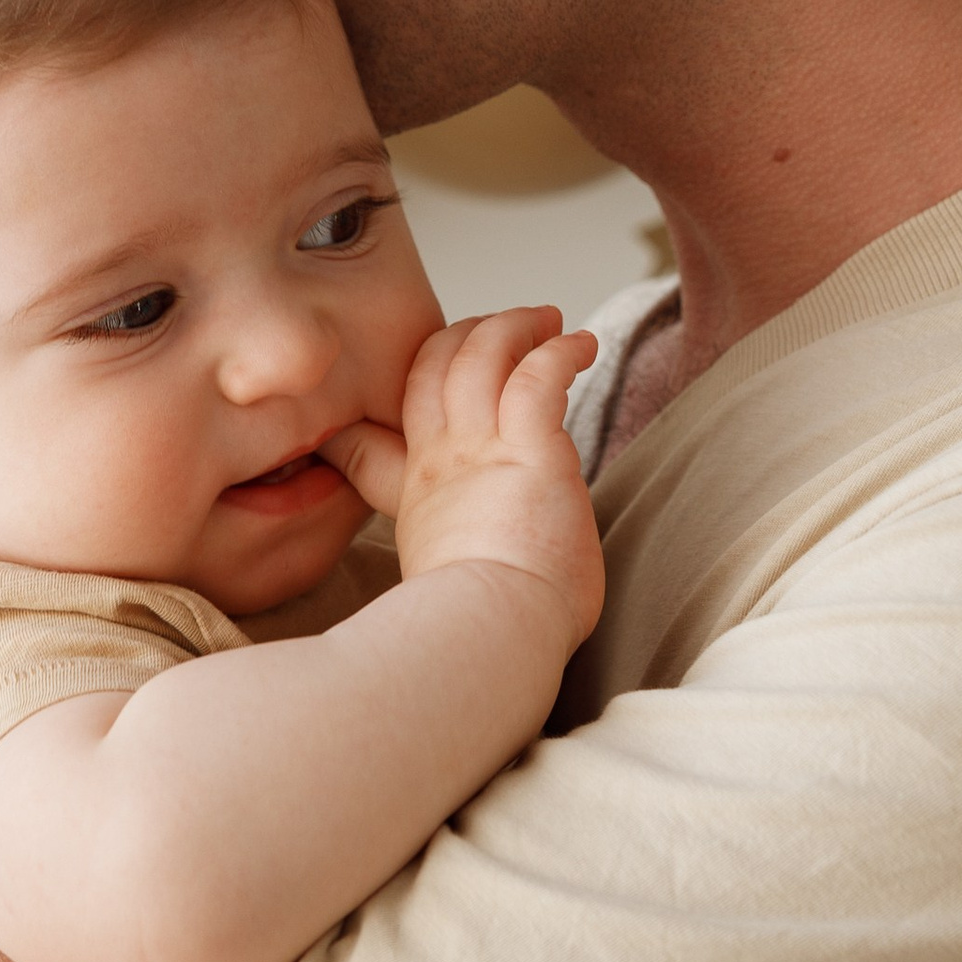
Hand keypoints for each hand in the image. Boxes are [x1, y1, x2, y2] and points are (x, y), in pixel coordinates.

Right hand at [325, 307, 603, 650]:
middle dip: (469, 334)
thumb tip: (483, 575)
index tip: (426, 384)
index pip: (379, 429)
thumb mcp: (441, 589)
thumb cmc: (487, 631)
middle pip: (433, 366)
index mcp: (418, 495)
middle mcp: (441, 462)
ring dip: (517, 327)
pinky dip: (560, 350)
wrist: (494, 638)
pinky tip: (582, 345)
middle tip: (510, 328)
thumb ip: (452, 563)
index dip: (399, 397)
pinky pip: (537, 375)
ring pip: (480, 353)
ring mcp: (480, 450)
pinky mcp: (530, 449)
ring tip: (552, 322)